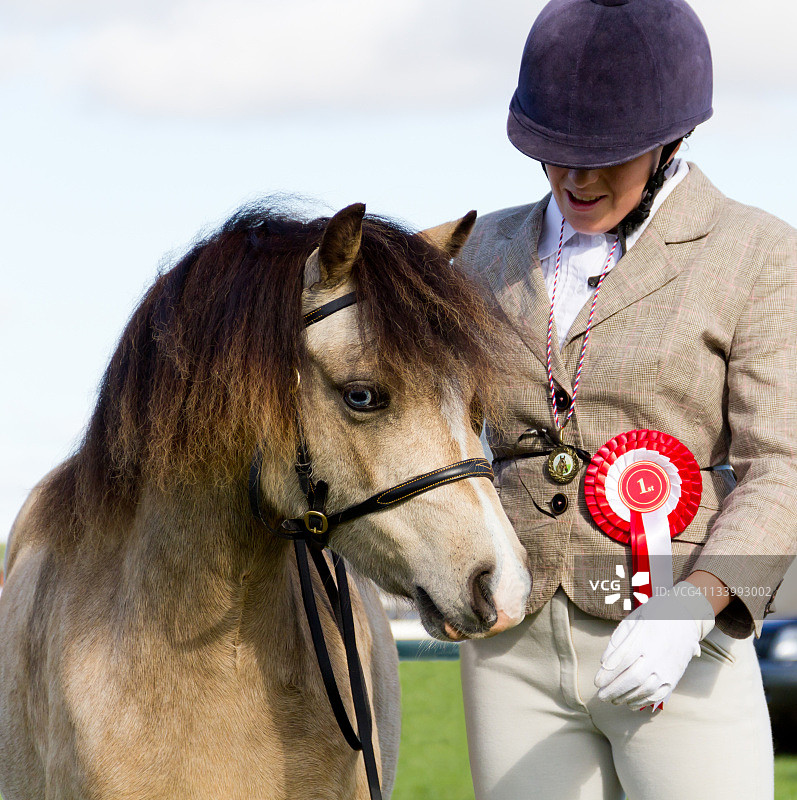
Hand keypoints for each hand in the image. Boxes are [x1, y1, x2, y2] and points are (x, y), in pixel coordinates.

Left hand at [594, 582, 714, 709]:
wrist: (685, 620)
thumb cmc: (653, 618)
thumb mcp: (632, 621)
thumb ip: (617, 641)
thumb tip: (603, 663)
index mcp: (644, 638)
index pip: (622, 660)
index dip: (608, 674)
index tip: (596, 682)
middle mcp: (656, 655)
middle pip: (633, 678)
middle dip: (614, 689)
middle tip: (601, 695)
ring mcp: (667, 668)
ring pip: (645, 689)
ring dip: (626, 697)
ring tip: (612, 700)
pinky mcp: (674, 677)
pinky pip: (658, 694)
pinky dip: (643, 701)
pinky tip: (630, 703)